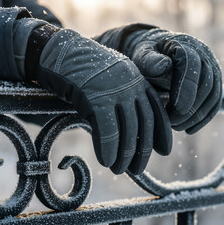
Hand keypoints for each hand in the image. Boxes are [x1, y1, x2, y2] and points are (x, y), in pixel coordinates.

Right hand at [24, 25, 171, 173]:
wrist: (59, 55)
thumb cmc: (83, 74)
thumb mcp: (110, 86)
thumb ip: (123, 104)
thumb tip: (130, 135)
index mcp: (138, 80)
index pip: (157, 110)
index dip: (162, 133)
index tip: (164, 151)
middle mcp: (131, 85)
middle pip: (144, 124)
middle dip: (142, 150)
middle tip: (137, 169)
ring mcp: (115, 91)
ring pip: (127, 130)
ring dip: (124, 155)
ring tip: (118, 169)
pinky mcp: (96, 97)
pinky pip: (107, 130)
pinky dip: (107, 149)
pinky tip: (105, 161)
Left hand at [96, 24, 221, 133]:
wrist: (156, 55)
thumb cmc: (147, 57)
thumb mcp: (142, 55)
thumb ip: (150, 60)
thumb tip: (164, 66)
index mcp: (184, 45)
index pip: (191, 65)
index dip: (186, 88)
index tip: (176, 109)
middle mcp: (204, 55)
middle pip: (206, 83)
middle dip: (191, 108)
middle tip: (173, 123)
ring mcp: (212, 69)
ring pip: (213, 95)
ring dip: (197, 116)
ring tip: (177, 127)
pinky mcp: (214, 83)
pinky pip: (215, 103)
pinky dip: (204, 118)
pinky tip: (189, 130)